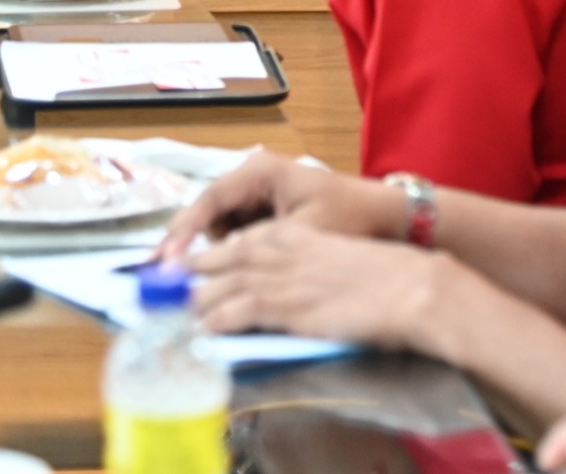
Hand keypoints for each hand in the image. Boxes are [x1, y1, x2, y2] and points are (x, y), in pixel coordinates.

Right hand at [158, 152, 406, 257]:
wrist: (389, 217)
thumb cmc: (350, 218)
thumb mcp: (302, 233)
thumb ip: (258, 244)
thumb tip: (221, 263)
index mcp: (261, 171)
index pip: (210, 200)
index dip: (185, 231)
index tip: (167, 261)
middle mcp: (254, 174)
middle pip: (210, 211)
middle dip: (197, 244)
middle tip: (176, 278)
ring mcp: (260, 190)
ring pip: (222, 223)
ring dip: (224, 249)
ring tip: (235, 273)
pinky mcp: (267, 207)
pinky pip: (239, 228)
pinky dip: (239, 248)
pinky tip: (248, 269)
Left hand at [186, 218, 450, 352]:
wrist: (407, 285)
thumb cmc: (381, 276)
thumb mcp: (331, 258)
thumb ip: (301, 265)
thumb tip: (284, 286)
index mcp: (289, 234)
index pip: (234, 241)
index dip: (205, 256)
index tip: (184, 268)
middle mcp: (276, 249)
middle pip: (216, 259)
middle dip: (185, 275)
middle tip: (158, 289)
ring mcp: (277, 276)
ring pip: (217, 285)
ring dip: (191, 300)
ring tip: (168, 313)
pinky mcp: (282, 303)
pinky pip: (234, 312)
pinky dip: (212, 321)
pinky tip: (199, 331)